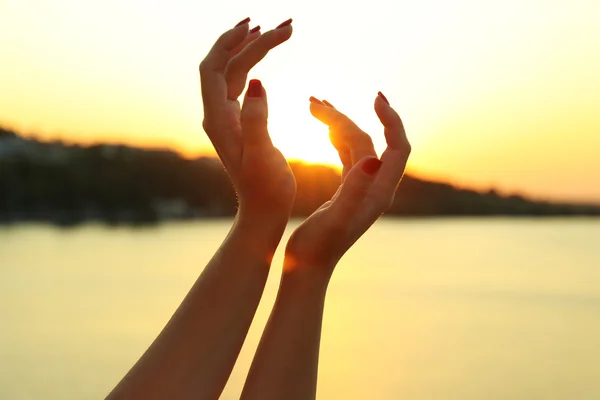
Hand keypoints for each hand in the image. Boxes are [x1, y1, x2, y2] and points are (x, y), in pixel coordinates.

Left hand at [199, 18, 295, 221]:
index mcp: (219, 120)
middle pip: (223, 65)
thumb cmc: (266, 189)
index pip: (216, 69)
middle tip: (276, 24)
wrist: (263, 210)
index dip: (232, 44)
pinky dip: (252, 65)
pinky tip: (263, 58)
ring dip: (251, 50)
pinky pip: (240, 83)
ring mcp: (227, 117)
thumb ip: (256, 120)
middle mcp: (217, 115)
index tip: (260, 27)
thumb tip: (256, 81)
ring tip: (275, 32)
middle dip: (245, 40)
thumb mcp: (262, 156)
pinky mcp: (238, 122)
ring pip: (233, 72)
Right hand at [285, 93, 410, 275]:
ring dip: (338, 124)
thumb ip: (354, 190)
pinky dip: (335, 138)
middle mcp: (375, 188)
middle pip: (369, 141)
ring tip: (314, 105)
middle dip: (345, 118)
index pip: (397, 147)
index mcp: (379, 192)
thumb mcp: (335, 220)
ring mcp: (362, 189)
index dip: (391, 121)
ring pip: (356, 146)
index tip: (375, 98)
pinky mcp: (347, 191)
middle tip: (315, 101)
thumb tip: (373, 159)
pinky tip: (322, 128)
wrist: (307, 268)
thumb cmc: (318, 248)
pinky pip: (346, 155)